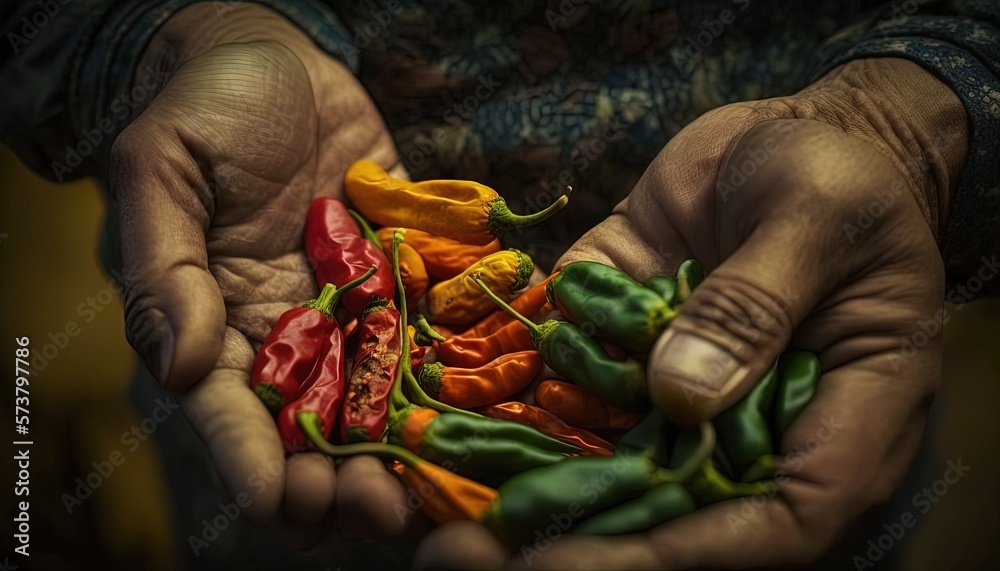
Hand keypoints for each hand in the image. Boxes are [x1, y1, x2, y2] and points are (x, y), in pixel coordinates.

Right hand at [111, 4, 412, 539]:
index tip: (278, 502)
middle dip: (339, 479)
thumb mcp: (162, 171)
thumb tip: (176, 365)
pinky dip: (462, 373)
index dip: (248, 461)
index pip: (228, 409)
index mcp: (218, 321)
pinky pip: (434, 333)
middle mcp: (290, 332)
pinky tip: (492, 409)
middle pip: (312, 428)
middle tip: (374, 509)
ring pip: (380, 400)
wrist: (278, 63)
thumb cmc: (205, 108)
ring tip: (434, 487)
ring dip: (405, 450)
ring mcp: (353, 310)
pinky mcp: (405, 280)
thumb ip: (162, 269)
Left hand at [414, 58, 966, 568]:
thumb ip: (752, 304)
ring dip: (524, 483)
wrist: (787, 139)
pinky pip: (570, 386)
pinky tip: (445, 413)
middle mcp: (751, 424)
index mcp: (840, 415)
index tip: (600, 558)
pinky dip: (513, 403)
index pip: (780, 521)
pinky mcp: (625, 346)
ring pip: (607, 460)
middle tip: (473, 554)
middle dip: (580, 539)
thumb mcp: (812, 218)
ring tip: (441, 509)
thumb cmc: (840, 173)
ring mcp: (681, 390)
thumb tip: (678, 396)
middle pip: (674, 511)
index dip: (692, 551)